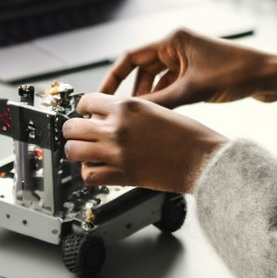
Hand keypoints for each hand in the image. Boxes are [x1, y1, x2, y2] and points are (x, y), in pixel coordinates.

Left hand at [62, 92, 227, 191]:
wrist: (204, 159)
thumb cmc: (189, 135)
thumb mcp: (156, 109)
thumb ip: (129, 110)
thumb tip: (109, 115)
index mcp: (127, 106)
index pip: (86, 101)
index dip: (84, 108)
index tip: (86, 114)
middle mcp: (117, 127)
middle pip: (72, 126)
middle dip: (74, 130)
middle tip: (80, 134)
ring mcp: (116, 152)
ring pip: (73, 150)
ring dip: (76, 150)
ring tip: (84, 152)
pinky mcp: (121, 175)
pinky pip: (88, 174)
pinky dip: (88, 172)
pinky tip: (97, 168)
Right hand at [99, 28, 276, 107]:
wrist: (271, 77)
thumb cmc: (238, 73)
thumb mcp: (193, 90)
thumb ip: (162, 102)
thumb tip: (133, 114)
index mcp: (174, 40)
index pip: (131, 57)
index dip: (113, 77)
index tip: (100, 96)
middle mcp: (179, 47)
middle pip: (143, 71)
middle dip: (133, 93)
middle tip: (123, 115)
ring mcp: (189, 60)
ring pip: (158, 82)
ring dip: (152, 99)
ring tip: (144, 119)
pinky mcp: (199, 74)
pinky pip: (173, 87)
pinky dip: (167, 101)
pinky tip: (164, 117)